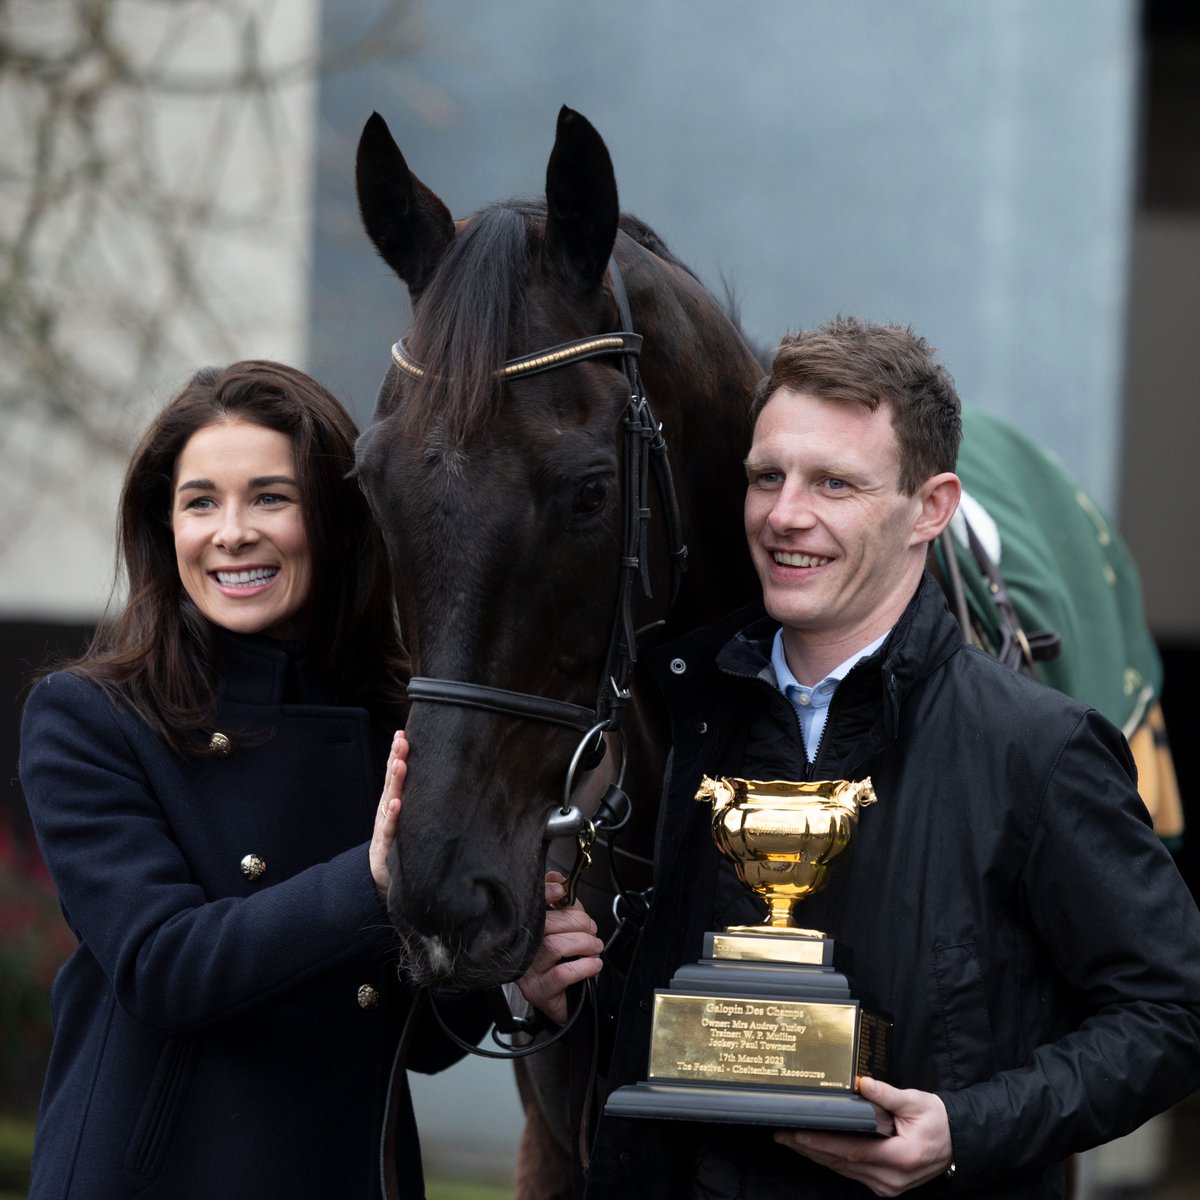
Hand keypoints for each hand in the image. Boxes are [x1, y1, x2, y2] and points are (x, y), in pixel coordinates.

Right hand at [370, 731, 406, 902]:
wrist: (382, 885)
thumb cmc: (403, 849)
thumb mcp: (414, 824)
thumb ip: (421, 805)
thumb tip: (449, 782)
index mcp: (395, 805)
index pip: (397, 776)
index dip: (398, 755)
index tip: (403, 732)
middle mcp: (389, 812)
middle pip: (392, 782)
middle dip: (396, 759)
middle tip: (401, 739)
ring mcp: (386, 828)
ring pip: (390, 801)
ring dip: (394, 782)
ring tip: (399, 764)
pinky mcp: (386, 848)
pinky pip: (391, 830)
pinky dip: (394, 816)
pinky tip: (397, 803)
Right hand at [515, 872, 603, 1023]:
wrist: (569, 1002)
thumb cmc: (566, 961)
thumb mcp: (567, 928)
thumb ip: (564, 903)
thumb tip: (557, 878)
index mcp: (528, 928)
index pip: (532, 905)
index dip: (545, 893)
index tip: (561, 890)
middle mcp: (523, 948)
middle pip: (547, 925)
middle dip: (578, 923)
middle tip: (592, 930)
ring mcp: (528, 971)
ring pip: (554, 947)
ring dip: (584, 943)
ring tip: (595, 947)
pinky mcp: (539, 991)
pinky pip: (561, 974)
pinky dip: (584, 966)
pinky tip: (594, 965)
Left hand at [773, 1077, 952, 1196]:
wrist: (957, 1143)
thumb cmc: (937, 1121)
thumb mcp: (916, 1102)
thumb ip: (887, 1095)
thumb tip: (863, 1083)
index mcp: (900, 1157)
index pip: (853, 1151)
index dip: (823, 1142)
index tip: (799, 1133)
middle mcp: (891, 1178)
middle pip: (843, 1163)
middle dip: (810, 1148)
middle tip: (783, 1135)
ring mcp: (888, 1185)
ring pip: (844, 1170)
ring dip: (817, 1155)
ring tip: (792, 1141)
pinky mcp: (885, 1185)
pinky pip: (852, 1172)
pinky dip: (832, 1161)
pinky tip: (815, 1149)